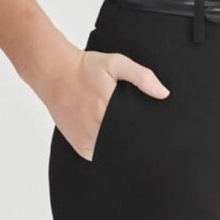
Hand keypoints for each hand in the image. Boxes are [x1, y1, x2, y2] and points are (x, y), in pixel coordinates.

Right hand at [44, 48, 170, 160]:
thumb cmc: (86, 67)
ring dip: (122, 149)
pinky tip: (114, 140)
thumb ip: (141, 77)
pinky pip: (99, 156)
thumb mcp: (116, 63)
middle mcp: (97, 130)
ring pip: (112, 154)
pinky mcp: (79, 146)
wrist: (55, 73)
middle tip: (148, 136)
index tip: (158, 135)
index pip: (136, 135)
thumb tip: (164, 94)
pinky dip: (107, 151)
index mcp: (109, 111)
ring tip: (131, 138)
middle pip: (126, 147)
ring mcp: (87, 140)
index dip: (148, 136)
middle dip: (137, 142)